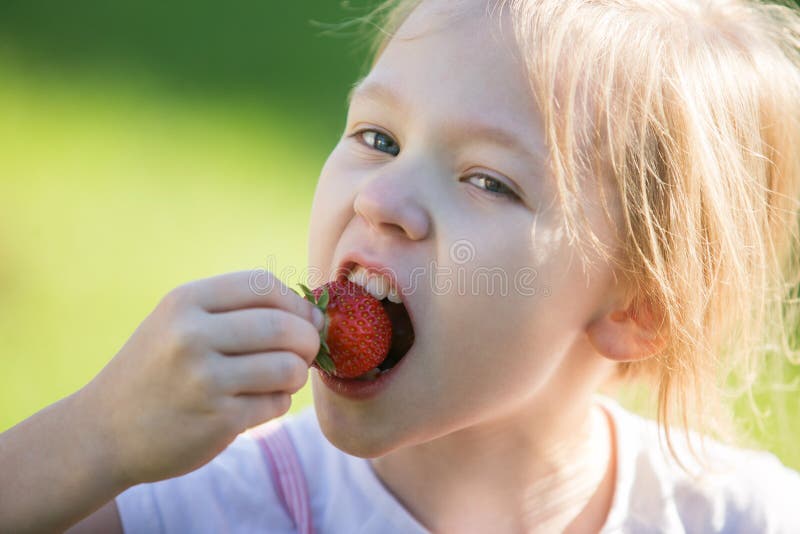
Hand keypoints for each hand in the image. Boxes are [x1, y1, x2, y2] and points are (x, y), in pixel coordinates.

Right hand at [79, 270, 321, 486]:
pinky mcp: (217, 421)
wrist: (103, 430)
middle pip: (285, 327)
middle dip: (308, 340)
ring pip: (288, 368)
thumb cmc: (157, 368)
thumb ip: (237, 311)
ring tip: (282, 378)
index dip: (295, 303)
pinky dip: (278, 402)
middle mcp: (192, 336)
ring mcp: (204, 381)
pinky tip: (256, 404)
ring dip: (297, 374)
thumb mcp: (180, 322)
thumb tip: (314, 314)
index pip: (264, 285)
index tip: (304, 319)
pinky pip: (276, 404)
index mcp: (185, 302)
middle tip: (306, 352)